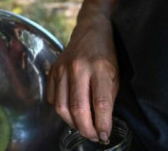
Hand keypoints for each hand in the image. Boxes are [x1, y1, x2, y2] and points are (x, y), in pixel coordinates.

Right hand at [47, 21, 118, 142]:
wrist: (90, 30)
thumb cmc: (106, 53)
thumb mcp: (115, 73)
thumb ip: (108, 97)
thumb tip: (102, 122)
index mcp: (99, 67)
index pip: (101, 104)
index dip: (103, 124)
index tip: (105, 136)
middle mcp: (78, 67)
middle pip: (78, 108)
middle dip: (87, 129)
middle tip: (94, 136)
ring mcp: (63, 68)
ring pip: (62, 107)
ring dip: (72, 123)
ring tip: (83, 127)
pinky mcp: (53, 70)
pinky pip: (52, 98)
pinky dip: (60, 110)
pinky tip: (71, 112)